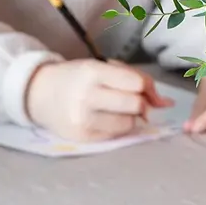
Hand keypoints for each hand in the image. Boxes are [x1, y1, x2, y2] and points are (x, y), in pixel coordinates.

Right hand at [25, 59, 172, 141]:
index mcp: (92, 72)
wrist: (40, 93)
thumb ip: (134, 79)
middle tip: (129, 100)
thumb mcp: (101, 67)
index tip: (140, 87)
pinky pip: (116, 135)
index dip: (145, 86)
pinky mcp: (83, 137)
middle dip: (139, 103)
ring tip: (113, 109)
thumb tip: (166, 103)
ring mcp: (83, 119)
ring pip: (129, 123)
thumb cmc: (77, 77)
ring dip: (129, 117)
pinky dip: (116, 127)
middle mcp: (86, 96)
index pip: (136, 83)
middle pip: (136, 105)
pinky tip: (103, 119)